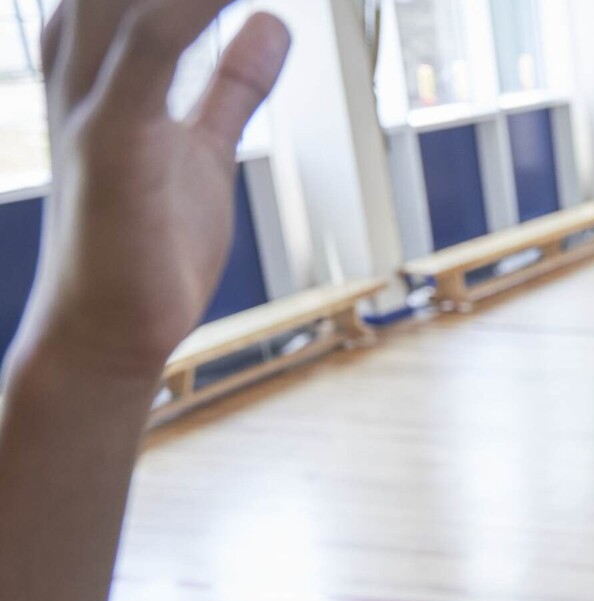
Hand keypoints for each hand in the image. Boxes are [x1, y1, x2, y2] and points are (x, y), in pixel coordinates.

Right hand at [8, 0, 290, 388]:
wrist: (109, 336)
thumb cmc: (149, 242)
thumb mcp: (203, 144)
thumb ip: (232, 80)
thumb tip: (268, 18)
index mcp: (103, 50)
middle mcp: (85, 53)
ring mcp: (95, 92)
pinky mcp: (116, 138)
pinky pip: (150, 48)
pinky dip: (188, 8)